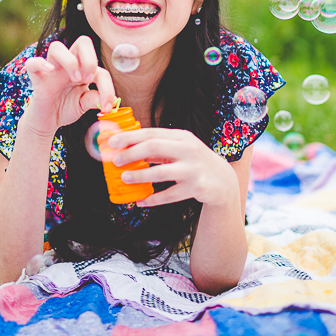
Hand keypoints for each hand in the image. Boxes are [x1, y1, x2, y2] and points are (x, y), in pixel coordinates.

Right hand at [21, 36, 116, 134]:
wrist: (47, 121)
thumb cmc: (66, 108)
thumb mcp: (83, 105)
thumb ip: (94, 100)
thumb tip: (109, 100)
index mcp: (83, 70)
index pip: (100, 68)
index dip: (107, 86)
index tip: (106, 106)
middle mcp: (68, 65)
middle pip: (82, 42)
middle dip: (90, 59)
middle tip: (88, 80)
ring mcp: (52, 70)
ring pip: (56, 47)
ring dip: (70, 61)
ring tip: (74, 80)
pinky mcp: (37, 79)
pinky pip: (32, 63)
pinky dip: (41, 64)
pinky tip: (50, 71)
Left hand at [108, 128, 236, 206]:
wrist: (223, 180)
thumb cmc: (194, 162)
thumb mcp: (180, 149)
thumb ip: (158, 148)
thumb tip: (126, 149)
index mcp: (181, 136)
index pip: (151, 133)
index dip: (129, 137)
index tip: (112, 142)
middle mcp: (188, 150)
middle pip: (155, 147)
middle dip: (131, 153)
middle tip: (116, 161)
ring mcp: (193, 169)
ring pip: (161, 172)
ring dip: (140, 175)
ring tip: (125, 178)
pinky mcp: (196, 188)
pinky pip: (170, 196)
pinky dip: (153, 199)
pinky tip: (140, 202)